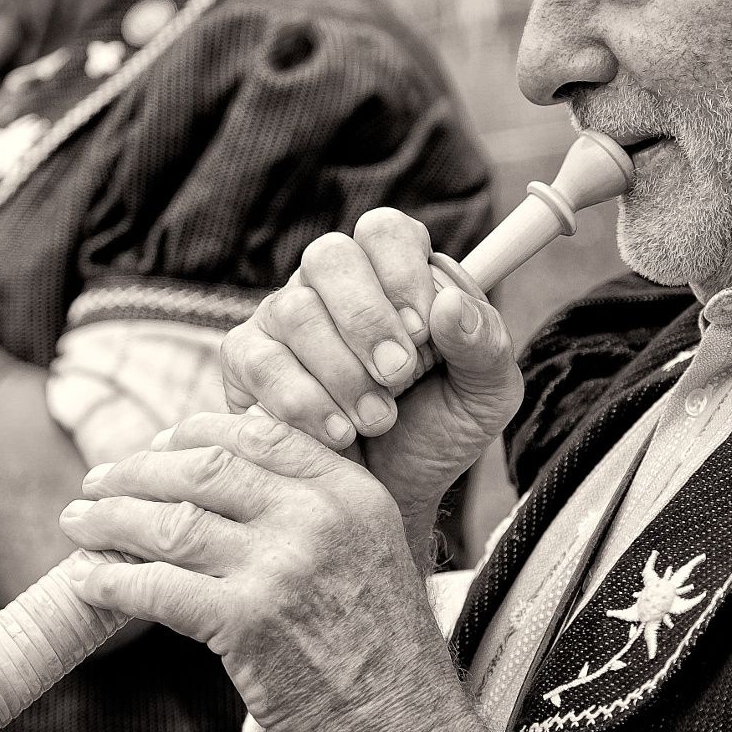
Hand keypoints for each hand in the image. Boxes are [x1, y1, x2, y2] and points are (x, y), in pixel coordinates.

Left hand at [58, 410, 479, 731]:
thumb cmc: (383, 658)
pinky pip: (157, 588)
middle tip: (96, 481)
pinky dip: (112, 582)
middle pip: (202, 468)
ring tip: (76, 522)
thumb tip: (227, 479)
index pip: (255, 434)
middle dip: (136, 471)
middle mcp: (318, 517)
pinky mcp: (247, 623)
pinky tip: (87, 583)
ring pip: (170, 523)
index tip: (155, 446)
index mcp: (351, 492)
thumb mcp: (373, 553)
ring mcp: (281, 567)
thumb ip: (314, 511)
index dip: (192, 434)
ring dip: (110, 521)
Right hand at [220, 210, 522, 542]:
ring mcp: (282, 320)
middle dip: (367, 319)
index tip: (423, 329)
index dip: (401, 272)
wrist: (390, 498)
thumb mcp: (485, 395)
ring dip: (343, 372)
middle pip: (329, 256)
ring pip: (295, 311)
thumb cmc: (437, 434)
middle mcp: (331, 286)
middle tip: (398, 375)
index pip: (385, 232)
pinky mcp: (245, 362)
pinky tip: (339, 434)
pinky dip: (304, 402)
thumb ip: (484, 344)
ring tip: (378, 421)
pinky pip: (260, 362)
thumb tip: (450, 303)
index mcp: (393, 274)